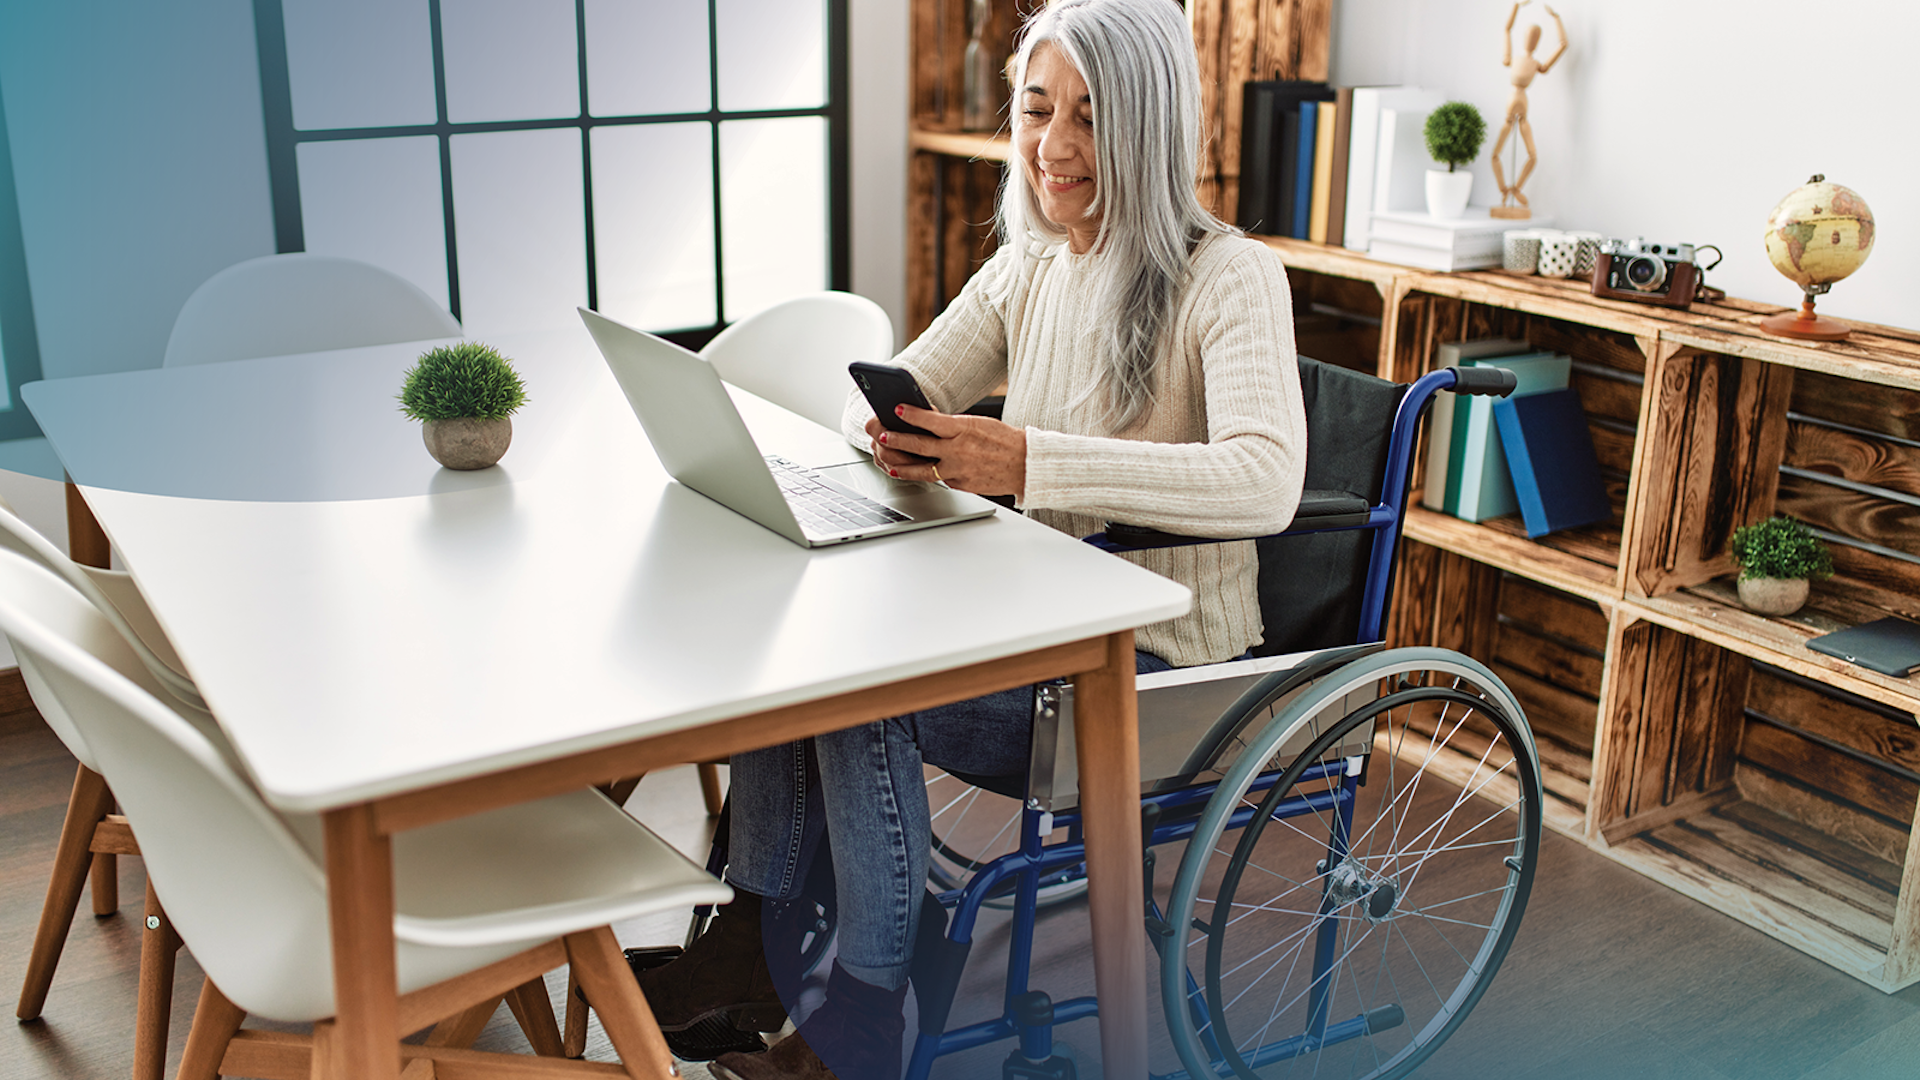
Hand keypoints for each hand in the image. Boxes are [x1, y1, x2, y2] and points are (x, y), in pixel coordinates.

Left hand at [865, 406, 1026, 497]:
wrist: (1026, 465)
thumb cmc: (1004, 440)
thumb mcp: (978, 424)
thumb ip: (952, 425)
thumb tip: (927, 421)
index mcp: (964, 429)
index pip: (932, 421)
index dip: (912, 414)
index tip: (897, 408)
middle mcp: (959, 450)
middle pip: (920, 446)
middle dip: (898, 440)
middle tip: (883, 435)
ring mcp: (958, 470)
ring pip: (923, 470)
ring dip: (903, 466)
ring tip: (890, 463)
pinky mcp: (961, 485)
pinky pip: (940, 480)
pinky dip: (928, 475)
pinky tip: (916, 472)